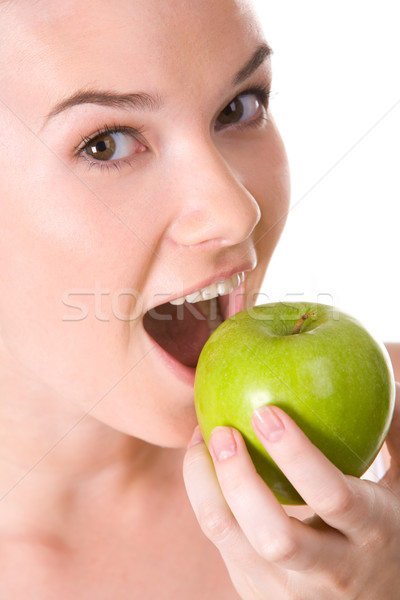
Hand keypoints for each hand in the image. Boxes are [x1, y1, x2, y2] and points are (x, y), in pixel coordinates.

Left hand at [183, 383, 399, 599]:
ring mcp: (291, 593)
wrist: (380, 598)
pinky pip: (223, 545)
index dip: (296, 453)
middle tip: (221, 432)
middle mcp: (332, 573)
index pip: (332, 496)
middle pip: (274, 535)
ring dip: (205, 487)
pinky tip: (206, 466)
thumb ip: (395, 436)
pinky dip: (207, 500)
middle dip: (238, 478)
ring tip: (200, 441)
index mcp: (373, 534)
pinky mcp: (259, 595)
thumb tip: (385, 382)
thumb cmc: (389, 525)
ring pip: (232, 542)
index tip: (265, 411)